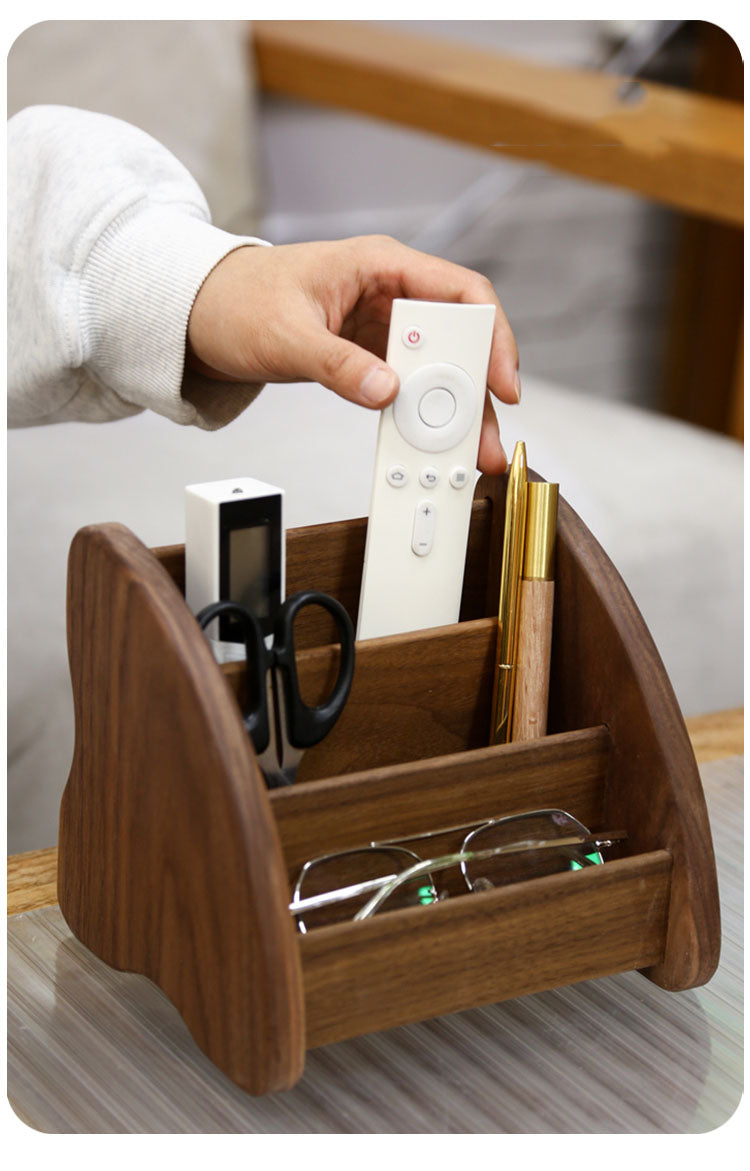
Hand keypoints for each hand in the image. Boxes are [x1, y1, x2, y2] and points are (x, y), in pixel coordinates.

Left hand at [187, 235, 519, 472]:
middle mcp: (390, 293)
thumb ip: (336, 364)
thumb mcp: (285, 334)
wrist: (201, 315)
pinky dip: (423, 414)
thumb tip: (384, 391)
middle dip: (477, 390)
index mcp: (380, 265)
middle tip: (487, 436)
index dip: (491, 336)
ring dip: (454, 411)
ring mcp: (382, 327)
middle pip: (458, 339)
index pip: (460, 293)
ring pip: (439, 369)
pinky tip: (432, 441)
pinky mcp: (369, 355)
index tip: (500, 381)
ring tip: (471, 452)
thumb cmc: (236, 300)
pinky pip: (410, 385)